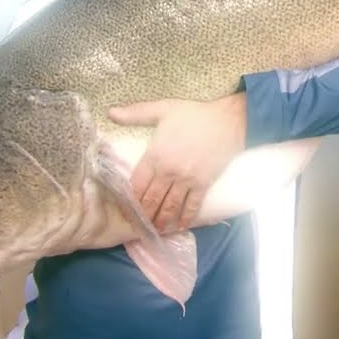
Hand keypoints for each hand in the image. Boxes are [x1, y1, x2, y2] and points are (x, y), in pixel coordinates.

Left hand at [108, 93, 246, 231]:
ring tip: (156, 229)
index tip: (126, 209)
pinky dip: (186, 218)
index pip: (137, 183)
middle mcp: (168, 171)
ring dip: (161, 220)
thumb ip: (135, 113)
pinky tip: (182, 225)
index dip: (130, 198)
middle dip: (144, 214)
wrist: (228, 120)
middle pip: (151, 199)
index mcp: (155, 154)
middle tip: (139, 225)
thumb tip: (110, 112)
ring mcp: (186, 180)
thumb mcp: (162, 109)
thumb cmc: (194, 114)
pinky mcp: (203, 184)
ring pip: (169, 206)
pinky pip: (192, 205)